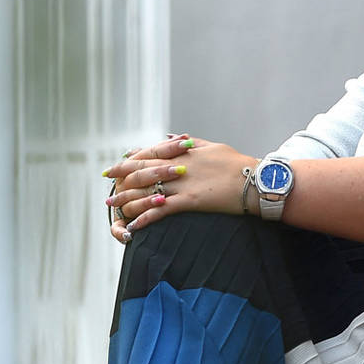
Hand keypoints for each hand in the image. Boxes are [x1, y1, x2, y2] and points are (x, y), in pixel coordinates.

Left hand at [104, 135, 255, 242]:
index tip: (115, 166)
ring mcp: (183, 184)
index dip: (129, 160)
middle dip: (121, 179)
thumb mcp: (213, 146)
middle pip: (141, 171)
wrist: (256, 180)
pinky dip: (145, 218)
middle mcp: (178, 166)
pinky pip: (161, 210)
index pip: (148, 154)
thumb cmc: (238, 164)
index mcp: (182, 152)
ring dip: (127, 200)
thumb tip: (174, 136)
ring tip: (114, 207)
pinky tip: (135, 226)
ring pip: (147, 191)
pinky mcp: (190, 201)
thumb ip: (191, 142)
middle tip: (107, 188)